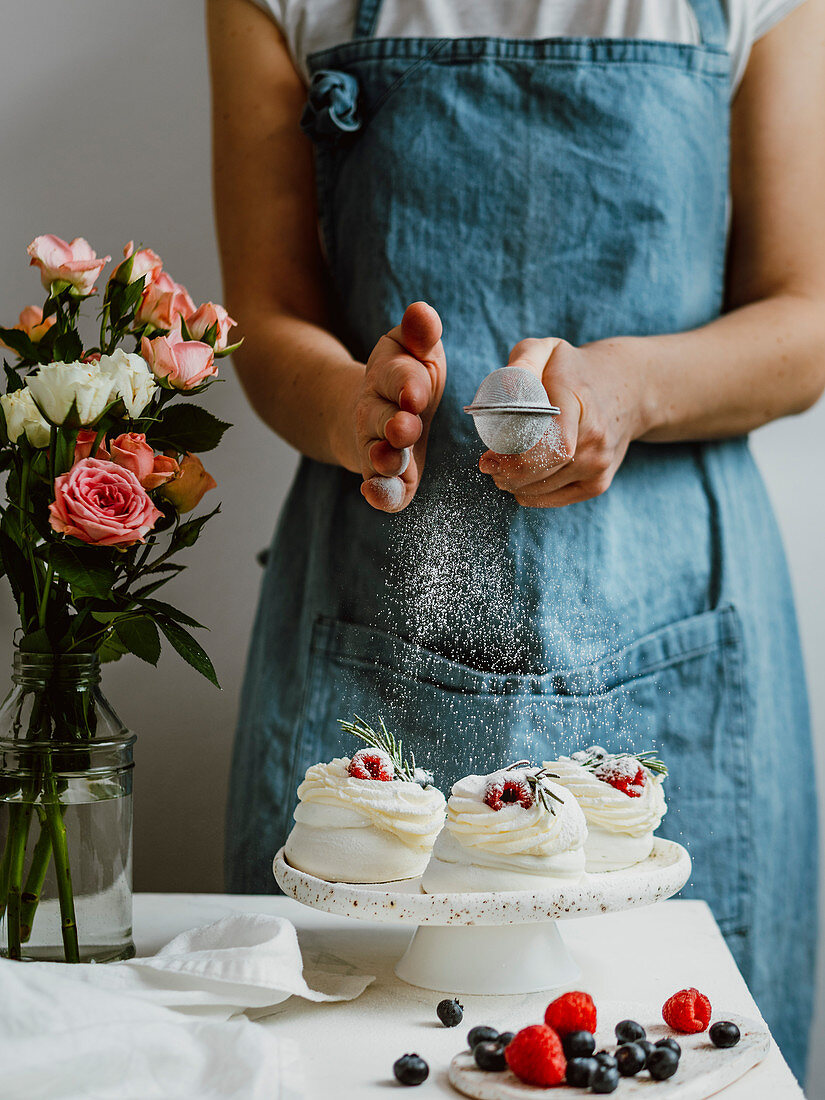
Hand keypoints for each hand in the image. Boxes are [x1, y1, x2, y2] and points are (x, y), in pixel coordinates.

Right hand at [356, 302, 445, 512]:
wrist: (373, 411)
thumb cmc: (406, 377)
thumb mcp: (413, 349)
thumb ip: (420, 334)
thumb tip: (422, 311)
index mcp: (387, 377)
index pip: (395, 377)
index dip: (406, 384)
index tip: (417, 391)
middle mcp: (374, 413)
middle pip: (381, 419)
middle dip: (394, 424)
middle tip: (407, 427)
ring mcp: (374, 445)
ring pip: (375, 455)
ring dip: (384, 459)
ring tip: (395, 462)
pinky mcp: (381, 475)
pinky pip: (379, 487)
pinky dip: (379, 494)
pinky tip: (380, 498)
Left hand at [478, 337, 647, 506]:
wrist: (627, 388)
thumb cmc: (574, 371)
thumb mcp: (548, 351)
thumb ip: (522, 363)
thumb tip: (503, 392)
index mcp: (578, 404)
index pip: (549, 446)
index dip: (513, 459)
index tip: (487, 458)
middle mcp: (594, 438)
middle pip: (539, 472)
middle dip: (505, 473)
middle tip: (490, 464)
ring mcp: (600, 464)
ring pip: (540, 490)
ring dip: (513, 484)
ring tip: (504, 467)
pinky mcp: (599, 483)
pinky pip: (552, 500)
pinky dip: (530, 494)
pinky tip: (524, 478)